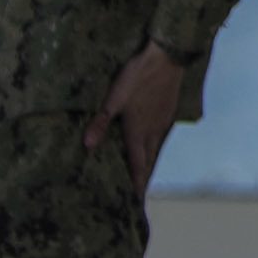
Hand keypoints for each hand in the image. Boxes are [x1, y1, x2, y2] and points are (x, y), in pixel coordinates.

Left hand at [95, 46, 195, 190]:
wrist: (168, 56)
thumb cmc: (138, 77)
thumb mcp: (114, 98)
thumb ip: (101, 122)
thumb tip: (88, 147)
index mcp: (138, 132)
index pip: (138, 165)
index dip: (136, 183)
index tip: (136, 200)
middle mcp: (153, 131)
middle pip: (149, 160)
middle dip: (143, 177)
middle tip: (137, 191)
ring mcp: (163, 121)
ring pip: (156, 149)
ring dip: (149, 163)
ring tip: (143, 172)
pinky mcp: (168, 111)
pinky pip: (161, 137)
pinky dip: (154, 147)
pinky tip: (151, 143)